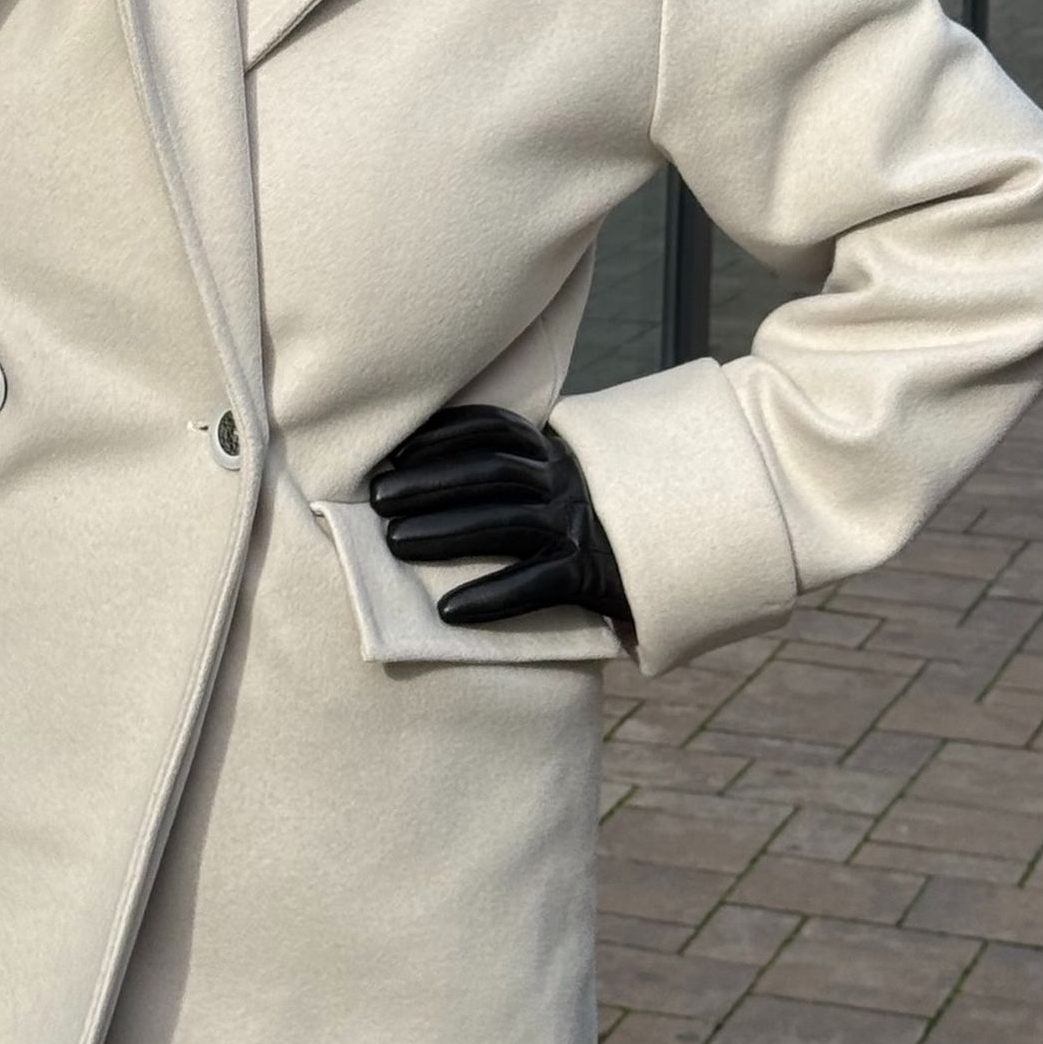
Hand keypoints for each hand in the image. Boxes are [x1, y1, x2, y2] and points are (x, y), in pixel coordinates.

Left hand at [367, 403, 632, 630]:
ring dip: (446, 531)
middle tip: (376, 499)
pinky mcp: (591, 575)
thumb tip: (423, 466)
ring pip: (506, 523)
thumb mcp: (556, 481)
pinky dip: (492, 596)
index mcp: (552, 455)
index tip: (395, 452)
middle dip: (429, 482)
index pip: (493, 431)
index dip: (443, 436)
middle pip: (490, 473)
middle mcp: (564, 482)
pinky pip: (537, 583)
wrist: (666, 557)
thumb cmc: (588, 521)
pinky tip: (449, 611)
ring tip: (395, 543)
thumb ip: (510, 469)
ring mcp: (579, 527)